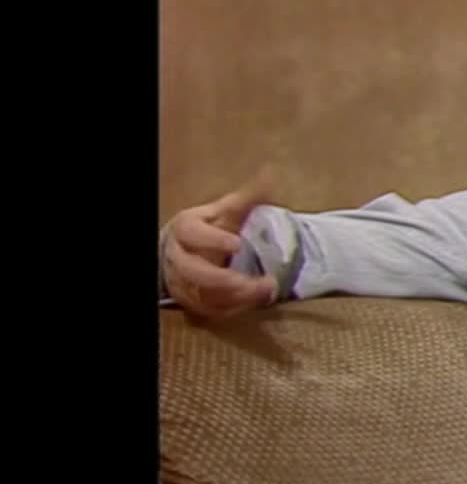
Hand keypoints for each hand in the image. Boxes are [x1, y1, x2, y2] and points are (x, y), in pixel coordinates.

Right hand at [161, 168, 278, 318]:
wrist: (181, 248)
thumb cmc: (207, 227)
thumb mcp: (224, 209)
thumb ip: (247, 197)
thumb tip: (271, 174)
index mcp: (185, 229)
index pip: (192, 234)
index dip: (213, 240)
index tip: (237, 244)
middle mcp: (178, 257)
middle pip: (193, 271)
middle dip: (223, 279)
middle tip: (254, 280)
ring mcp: (181, 280)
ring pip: (201, 294)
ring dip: (234, 297)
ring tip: (265, 290)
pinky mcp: (190, 300)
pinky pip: (208, 309)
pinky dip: (232, 308)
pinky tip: (255, 301)